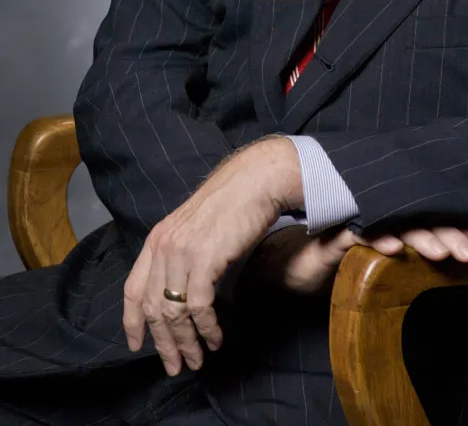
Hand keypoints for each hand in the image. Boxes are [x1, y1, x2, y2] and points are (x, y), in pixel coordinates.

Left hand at [122, 138, 302, 376]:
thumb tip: (182, 288)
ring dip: (186, 342)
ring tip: (198, 359)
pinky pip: (198, 306)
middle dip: (164, 343)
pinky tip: (216, 338)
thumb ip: (181, 253)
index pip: (133, 289)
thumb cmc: (231, 203)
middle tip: (176, 366)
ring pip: (175, 312)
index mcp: (156, 239)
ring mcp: (182, 252)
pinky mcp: (204, 259)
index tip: (137, 345)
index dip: (132, 322)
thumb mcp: (194, 228)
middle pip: (153, 308)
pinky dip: (207, 328)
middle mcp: (163, 246)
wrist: (254, 181)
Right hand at [248, 224, 467, 295]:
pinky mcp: (333, 237)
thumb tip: (448, 257)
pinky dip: (377, 241)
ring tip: (443, 253)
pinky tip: (395, 251)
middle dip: (448, 234)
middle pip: (418, 219)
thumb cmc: (338, 262)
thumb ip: (404, 253)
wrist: (288, 262)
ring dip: (420, 238)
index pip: (428, 219)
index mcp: (391, 220)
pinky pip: (357, 236)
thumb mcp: (378, 263)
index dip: (454, 227)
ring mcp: (355, 222)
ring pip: (394, 225)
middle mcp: (376, 216)